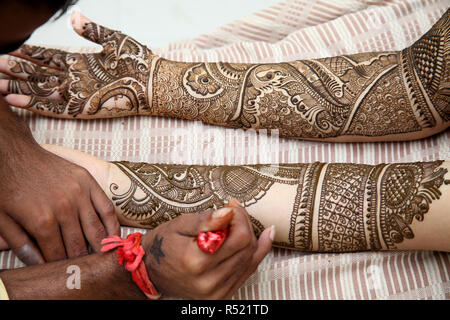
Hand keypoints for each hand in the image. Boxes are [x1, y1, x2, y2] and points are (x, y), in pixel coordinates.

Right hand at [0, 12, 152, 118]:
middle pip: (40, 74)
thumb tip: (73, 16)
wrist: (155, 82)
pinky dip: (36, 105)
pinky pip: (56, 108)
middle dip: (17, 71)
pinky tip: (16, 101)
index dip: (29, 53)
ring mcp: (79, 94)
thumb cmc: (139, 60)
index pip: (49, 57)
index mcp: (81, 62)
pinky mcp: (85, 109)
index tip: (9, 49)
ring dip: (19, 87)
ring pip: (42, 91)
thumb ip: (91, 30)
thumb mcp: (113, 39)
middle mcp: (76, 79)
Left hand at [0, 100, 119, 264]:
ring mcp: (79, 194)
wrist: (14, 153)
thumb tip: (39, 265)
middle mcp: (64, 208)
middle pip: (79, 245)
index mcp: (42, 220)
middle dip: (80, 260)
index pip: (57, 255)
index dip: (61, 266)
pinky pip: (107, 208)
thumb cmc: (7, 186)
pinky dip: (113, 225)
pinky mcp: (88, 182)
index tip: (65, 271)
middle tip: (83, 266)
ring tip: (101, 257)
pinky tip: (114, 236)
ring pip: (96, 230)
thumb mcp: (2, 219)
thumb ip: (21, 245)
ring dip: (100, 247)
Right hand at [142, 201, 273, 298]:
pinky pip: (248, 271)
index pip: (239, 237)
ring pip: (250, 258)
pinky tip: (265, 236)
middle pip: (247, 247)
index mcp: (196, 261)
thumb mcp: (180, 224)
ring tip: (237, 223)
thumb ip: (205, 219)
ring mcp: (216, 292)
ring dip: (249, 237)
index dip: (240, 217)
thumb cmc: (164, 244)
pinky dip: (257, 253)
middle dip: (244, 224)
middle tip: (233, 212)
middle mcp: (208, 282)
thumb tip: (229, 213)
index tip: (230, 206)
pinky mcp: (221, 296)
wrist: (150, 271)